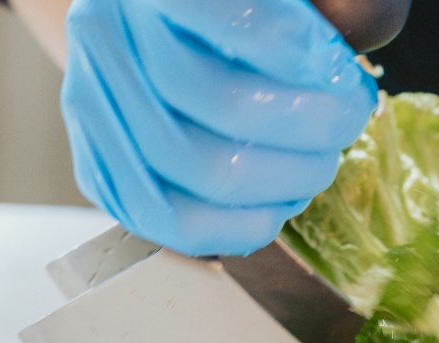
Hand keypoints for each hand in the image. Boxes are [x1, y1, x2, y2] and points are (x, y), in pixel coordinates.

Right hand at [61, 0, 377, 256]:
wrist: (141, 30)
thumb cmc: (222, 11)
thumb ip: (302, 14)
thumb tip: (345, 58)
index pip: (232, 15)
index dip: (298, 51)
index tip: (341, 71)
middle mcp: (107, 33)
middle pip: (223, 101)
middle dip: (309, 125)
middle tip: (346, 121)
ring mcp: (92, 102)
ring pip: (200, 169)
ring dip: (284, 179)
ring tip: (318, 165)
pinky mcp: (94, 162)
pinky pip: (168, 217)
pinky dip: (237, 225)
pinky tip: (274, 208)